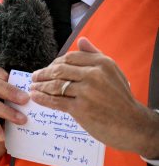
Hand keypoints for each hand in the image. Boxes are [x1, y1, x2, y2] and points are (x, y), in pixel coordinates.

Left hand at [30, 37, 158, 157]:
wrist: (133, 125)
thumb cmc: (121, 98)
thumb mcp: (113, 72)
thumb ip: (95, 55)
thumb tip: (81, 40)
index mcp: (101, 63)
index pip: (69, 58)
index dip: (55, 63)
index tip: (48, 68)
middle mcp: (94, 75)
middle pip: (59, 70)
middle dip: (43, 73)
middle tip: (34, 77)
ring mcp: (87, 92)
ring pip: (55, 85)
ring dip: (40, 86)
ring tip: (33, 87)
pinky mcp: (81, 108)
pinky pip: (56, 101)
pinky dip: (43, 98)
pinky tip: (36, 97)